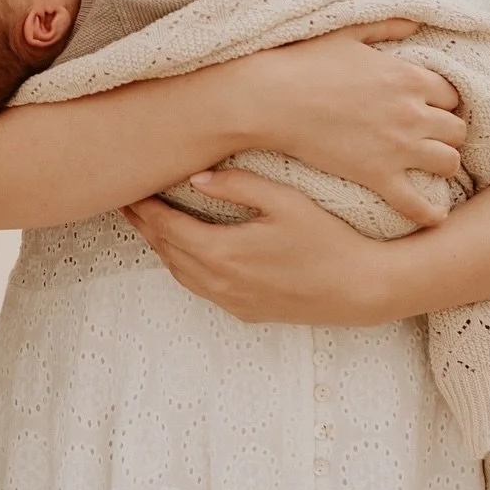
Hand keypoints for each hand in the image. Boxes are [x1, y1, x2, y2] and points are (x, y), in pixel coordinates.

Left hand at [122, 169, 398, 325]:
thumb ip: (239, 185)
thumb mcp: (285, 201)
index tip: (129, 186)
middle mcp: (220, 282)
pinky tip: (184, 252)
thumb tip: (195, 177)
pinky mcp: (247, 312)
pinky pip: (200, 289)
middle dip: (144, 225)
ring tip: (148, 223)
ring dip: (161, 247)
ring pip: (180, 273)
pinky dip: (183, 267)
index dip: (144, 207)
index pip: (167, 227)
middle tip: (128, 199)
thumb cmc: (327, 239)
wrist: (361, 290)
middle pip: (167, 250)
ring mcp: (233, 302)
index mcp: (223, 252)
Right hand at [233, 21, 465, 225]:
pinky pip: (417, 203)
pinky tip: (435, 215)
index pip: (451, 94)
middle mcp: (411, 112)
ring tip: (429, 163)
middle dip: (447, 131)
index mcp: (407, 76)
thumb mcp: (348, 33)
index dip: (441, 101)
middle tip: (429, 134)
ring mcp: (397, 147)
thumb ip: (386, 25)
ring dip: (442, 162)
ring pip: (449, 162)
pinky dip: (430, 212)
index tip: (429, 106)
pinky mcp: (378, 175)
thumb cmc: (305, 62)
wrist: (271, 98)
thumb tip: (415, 21)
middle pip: (457, 129)